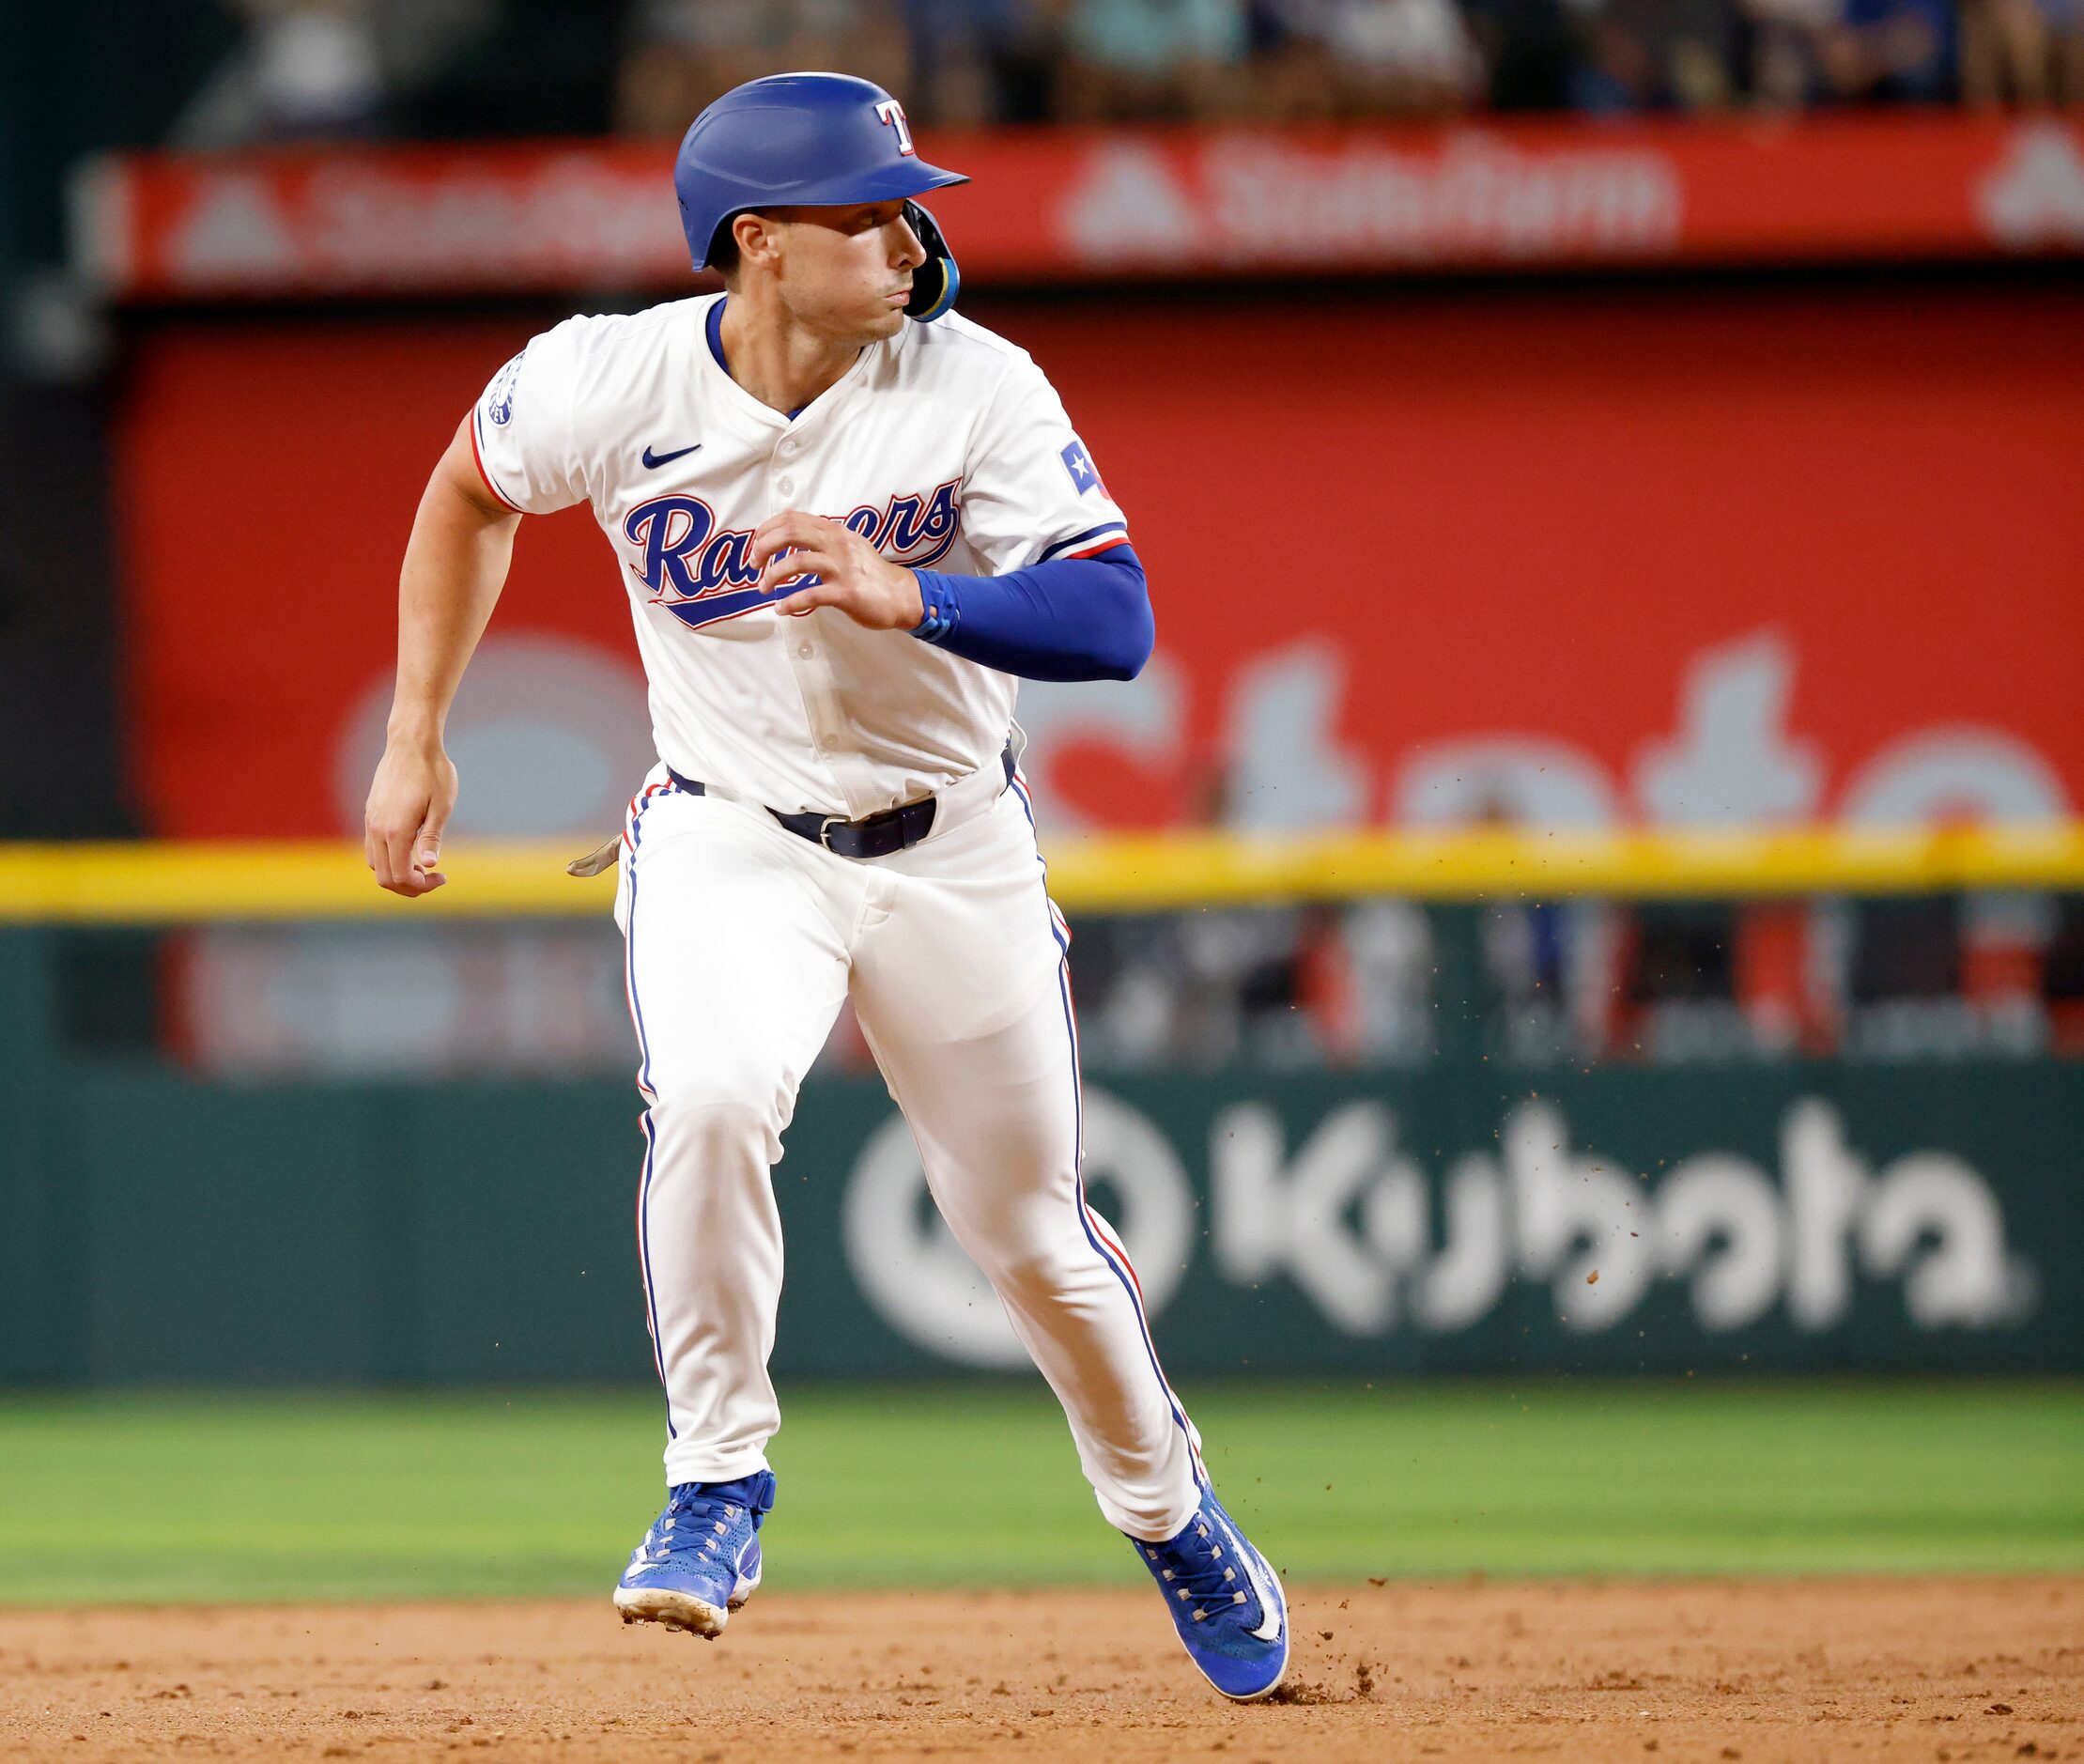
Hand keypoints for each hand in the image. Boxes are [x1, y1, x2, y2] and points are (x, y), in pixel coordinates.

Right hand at [365, 734, 457, 897]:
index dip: (421, 886)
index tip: (442, 877)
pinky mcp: (370, 814)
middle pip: (383, 878)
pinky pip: (372, 848)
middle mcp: (376, 829)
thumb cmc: (433, 772)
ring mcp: (370, 821)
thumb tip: (430, 865)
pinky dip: (389, 859)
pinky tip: (410, 850)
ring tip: (422, 865)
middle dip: (409, 886)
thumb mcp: (441, 806)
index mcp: (395, 830)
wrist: (411, 744)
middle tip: (433, 879)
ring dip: (397, 873)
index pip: (400, 876)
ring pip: (375, 865)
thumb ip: (433, 837)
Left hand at [750, 510, 925, 629]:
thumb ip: (824, 539)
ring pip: (797, 562)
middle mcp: (837, 544)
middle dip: (764, 548)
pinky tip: (781, 608)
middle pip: (790, 533)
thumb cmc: (872, 574)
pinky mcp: (846, 592)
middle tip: (754, 565)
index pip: (793, 518)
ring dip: (773, 575)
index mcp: (834, 531)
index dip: (767, 529)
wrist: (902, 596)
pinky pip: (811, 595)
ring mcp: (842, 568)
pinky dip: (790, 602)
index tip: (756, 544)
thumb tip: (792, 536)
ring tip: (764, 587)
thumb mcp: (848, 545)